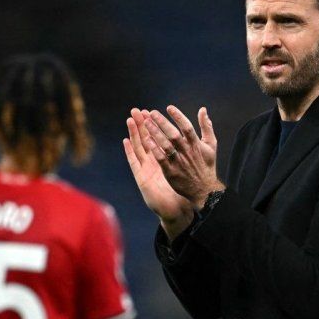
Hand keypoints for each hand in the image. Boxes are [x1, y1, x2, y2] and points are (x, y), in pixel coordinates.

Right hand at [123, 108, 192, 237]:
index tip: (151, 111)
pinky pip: (135, 163)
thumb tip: (192, 139)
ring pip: (138, 148)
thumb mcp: (186, 169)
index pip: (156, 138)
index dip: (153, 125)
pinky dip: (130, 152)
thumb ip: (187, 154)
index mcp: (163, 158)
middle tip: (136, 110)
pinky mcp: (142, 178)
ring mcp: (146, 170)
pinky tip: (126, 141)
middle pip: (145, 139)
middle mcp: (153, 162)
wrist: (177, 209)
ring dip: (134, 134)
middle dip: (141, 124)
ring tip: (130, 120)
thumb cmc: (181, 190)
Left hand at [141, 106, 223, 208]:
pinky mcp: (171, 171)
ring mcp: (178, 162)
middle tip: (152, 113)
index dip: (178, 116)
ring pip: (165, 145)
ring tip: (146, 123)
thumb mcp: (211, 145)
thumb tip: (203, 110)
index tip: (169, 107)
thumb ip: (206, 126)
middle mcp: (187, 151)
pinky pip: (161, 158)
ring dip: (155, 133)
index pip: (187, 127)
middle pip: (173, 134)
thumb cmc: (206, 165)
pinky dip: (154, 149)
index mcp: (196, 144)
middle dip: (162, 122)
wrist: (204, 189)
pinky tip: (146, 140)